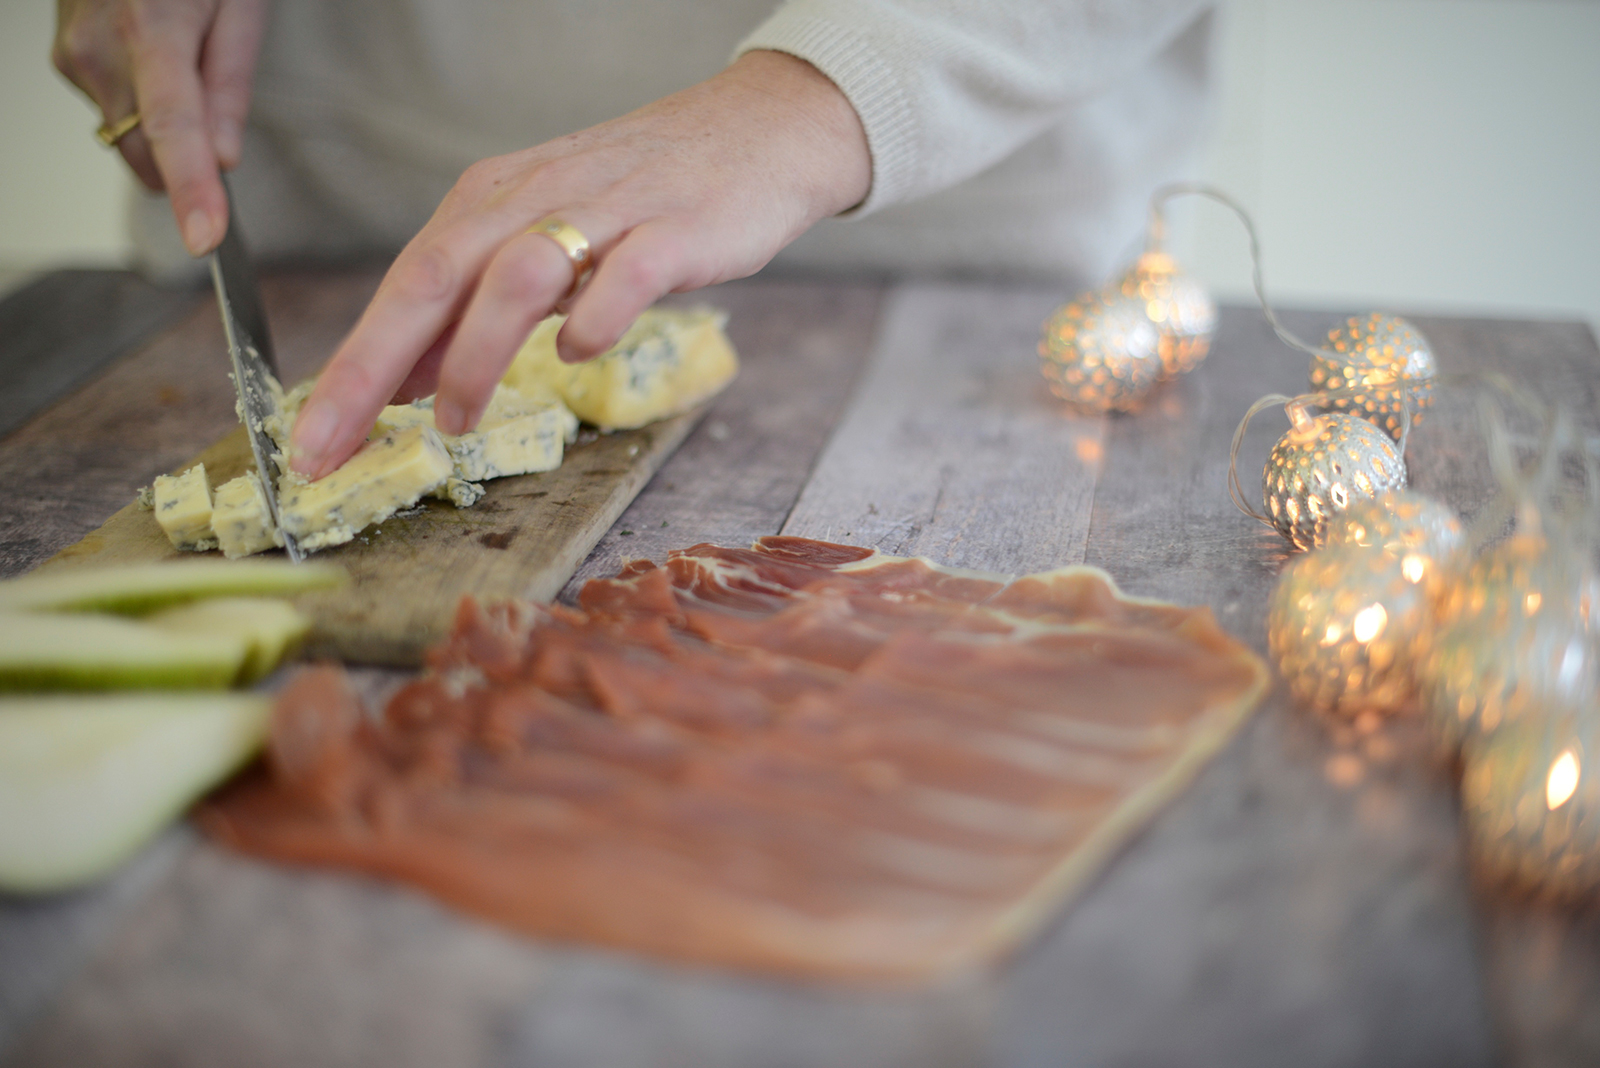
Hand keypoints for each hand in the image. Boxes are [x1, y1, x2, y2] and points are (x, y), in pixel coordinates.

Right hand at [53, 0, 267, 254]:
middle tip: (218, 108)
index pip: (174, 129)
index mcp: (152, 29)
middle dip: (188, 165)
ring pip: (130, 137)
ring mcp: (74, 55)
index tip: (207, 239)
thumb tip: (225, 158)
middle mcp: (99, 49)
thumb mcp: (240, 4)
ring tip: (186, 56)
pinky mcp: (65, 59)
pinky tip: (155, 54)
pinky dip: (143, 104)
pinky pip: (115, 111)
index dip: (193, 190)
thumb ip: (230, 83)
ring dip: (166, 128)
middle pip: (148, 153)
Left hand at [288, 49, 870, 479]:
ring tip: (452, 421)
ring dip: (473, 353)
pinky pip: (624, 274)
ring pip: (516, 275)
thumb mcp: (544, 244)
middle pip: (433, 276)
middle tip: (332, 445)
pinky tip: (577, 353)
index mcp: (490, 202)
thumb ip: (478, 308)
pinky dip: (593, 318)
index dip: (350, 366)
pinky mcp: (675, 228)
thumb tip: (406, 378)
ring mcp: (605, 210)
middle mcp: (532, 198)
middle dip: (371, 366)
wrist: (759, 133)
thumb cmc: (646, 196)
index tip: (312, 443)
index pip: (403, 284)